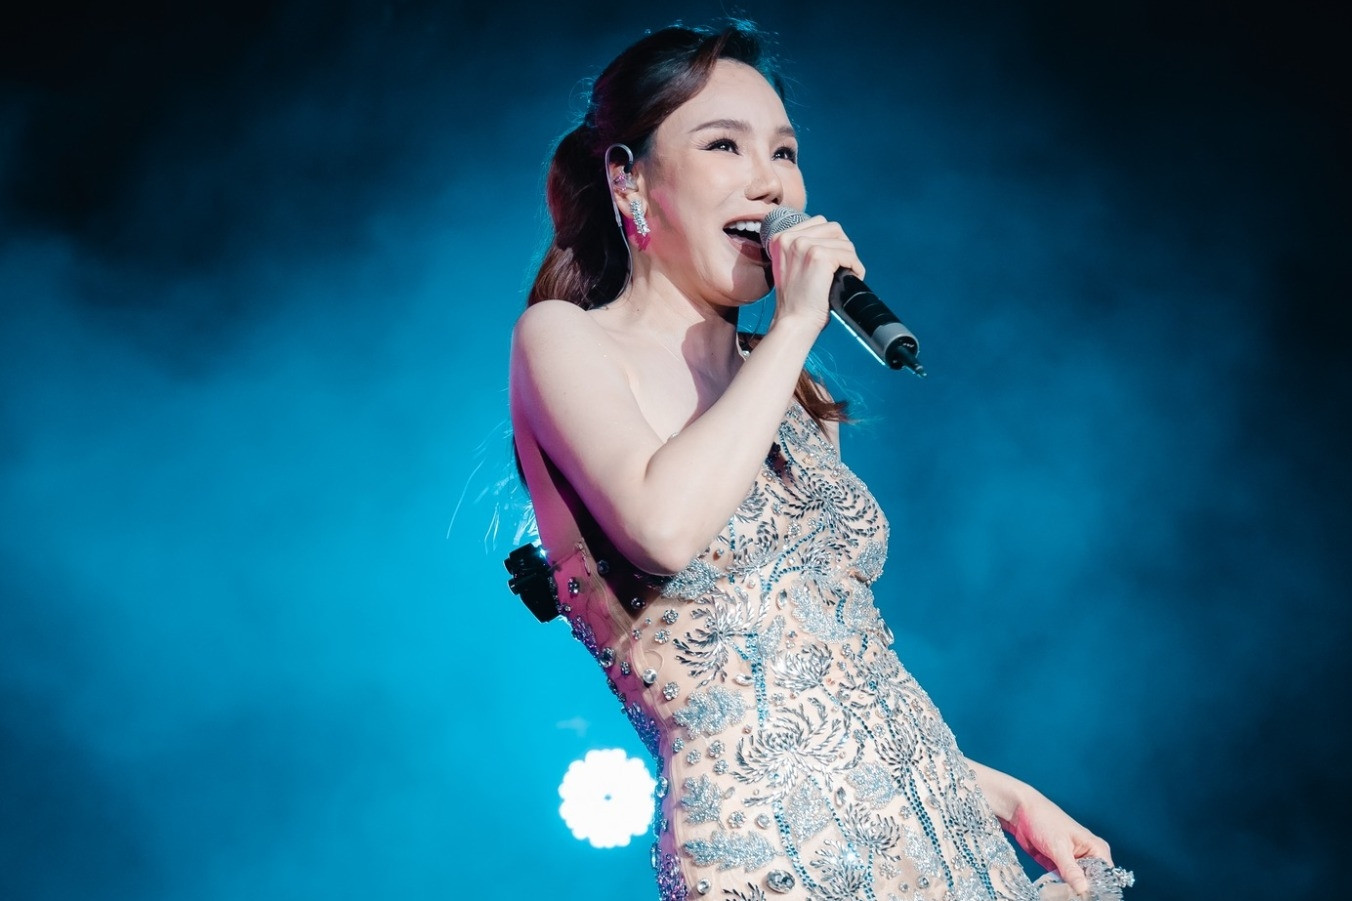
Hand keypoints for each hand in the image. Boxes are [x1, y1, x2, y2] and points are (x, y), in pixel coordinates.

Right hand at [762, 214, 863, 333]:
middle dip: (843, 247)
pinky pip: (849, 255)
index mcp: (780, 238)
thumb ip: (802, 249)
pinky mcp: (819, 256)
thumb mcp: (790, 266)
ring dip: (850, 259)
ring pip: (844, 242)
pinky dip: (856, 268)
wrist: (794, 321)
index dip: (831, 240)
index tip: (833, 260)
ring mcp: (804, 245)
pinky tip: (850, 279)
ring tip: (845, 275)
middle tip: (842, 267)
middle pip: (833, 228)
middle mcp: (789, 238)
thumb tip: (832, 238)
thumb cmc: (796, 300)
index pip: (818, 223)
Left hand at [1004, 790, 1113, 896]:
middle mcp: (1088, 856)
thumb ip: (1071, 870)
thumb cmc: (1044, 821)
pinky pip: (1064, 883)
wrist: (1020, 812)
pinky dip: (1060, 888)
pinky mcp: (1060, 866)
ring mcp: (1074, 862)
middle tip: (1071, 897)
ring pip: (1078, 885)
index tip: (1085, 897)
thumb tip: (1083, 890)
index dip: (1097, 888)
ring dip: (1070, 891)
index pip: (1105, 876)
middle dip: (1082, 892)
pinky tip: (1055, 893)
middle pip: (1092, 883)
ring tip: (1063, 895)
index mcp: (1096, 848)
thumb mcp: (1058, 847)